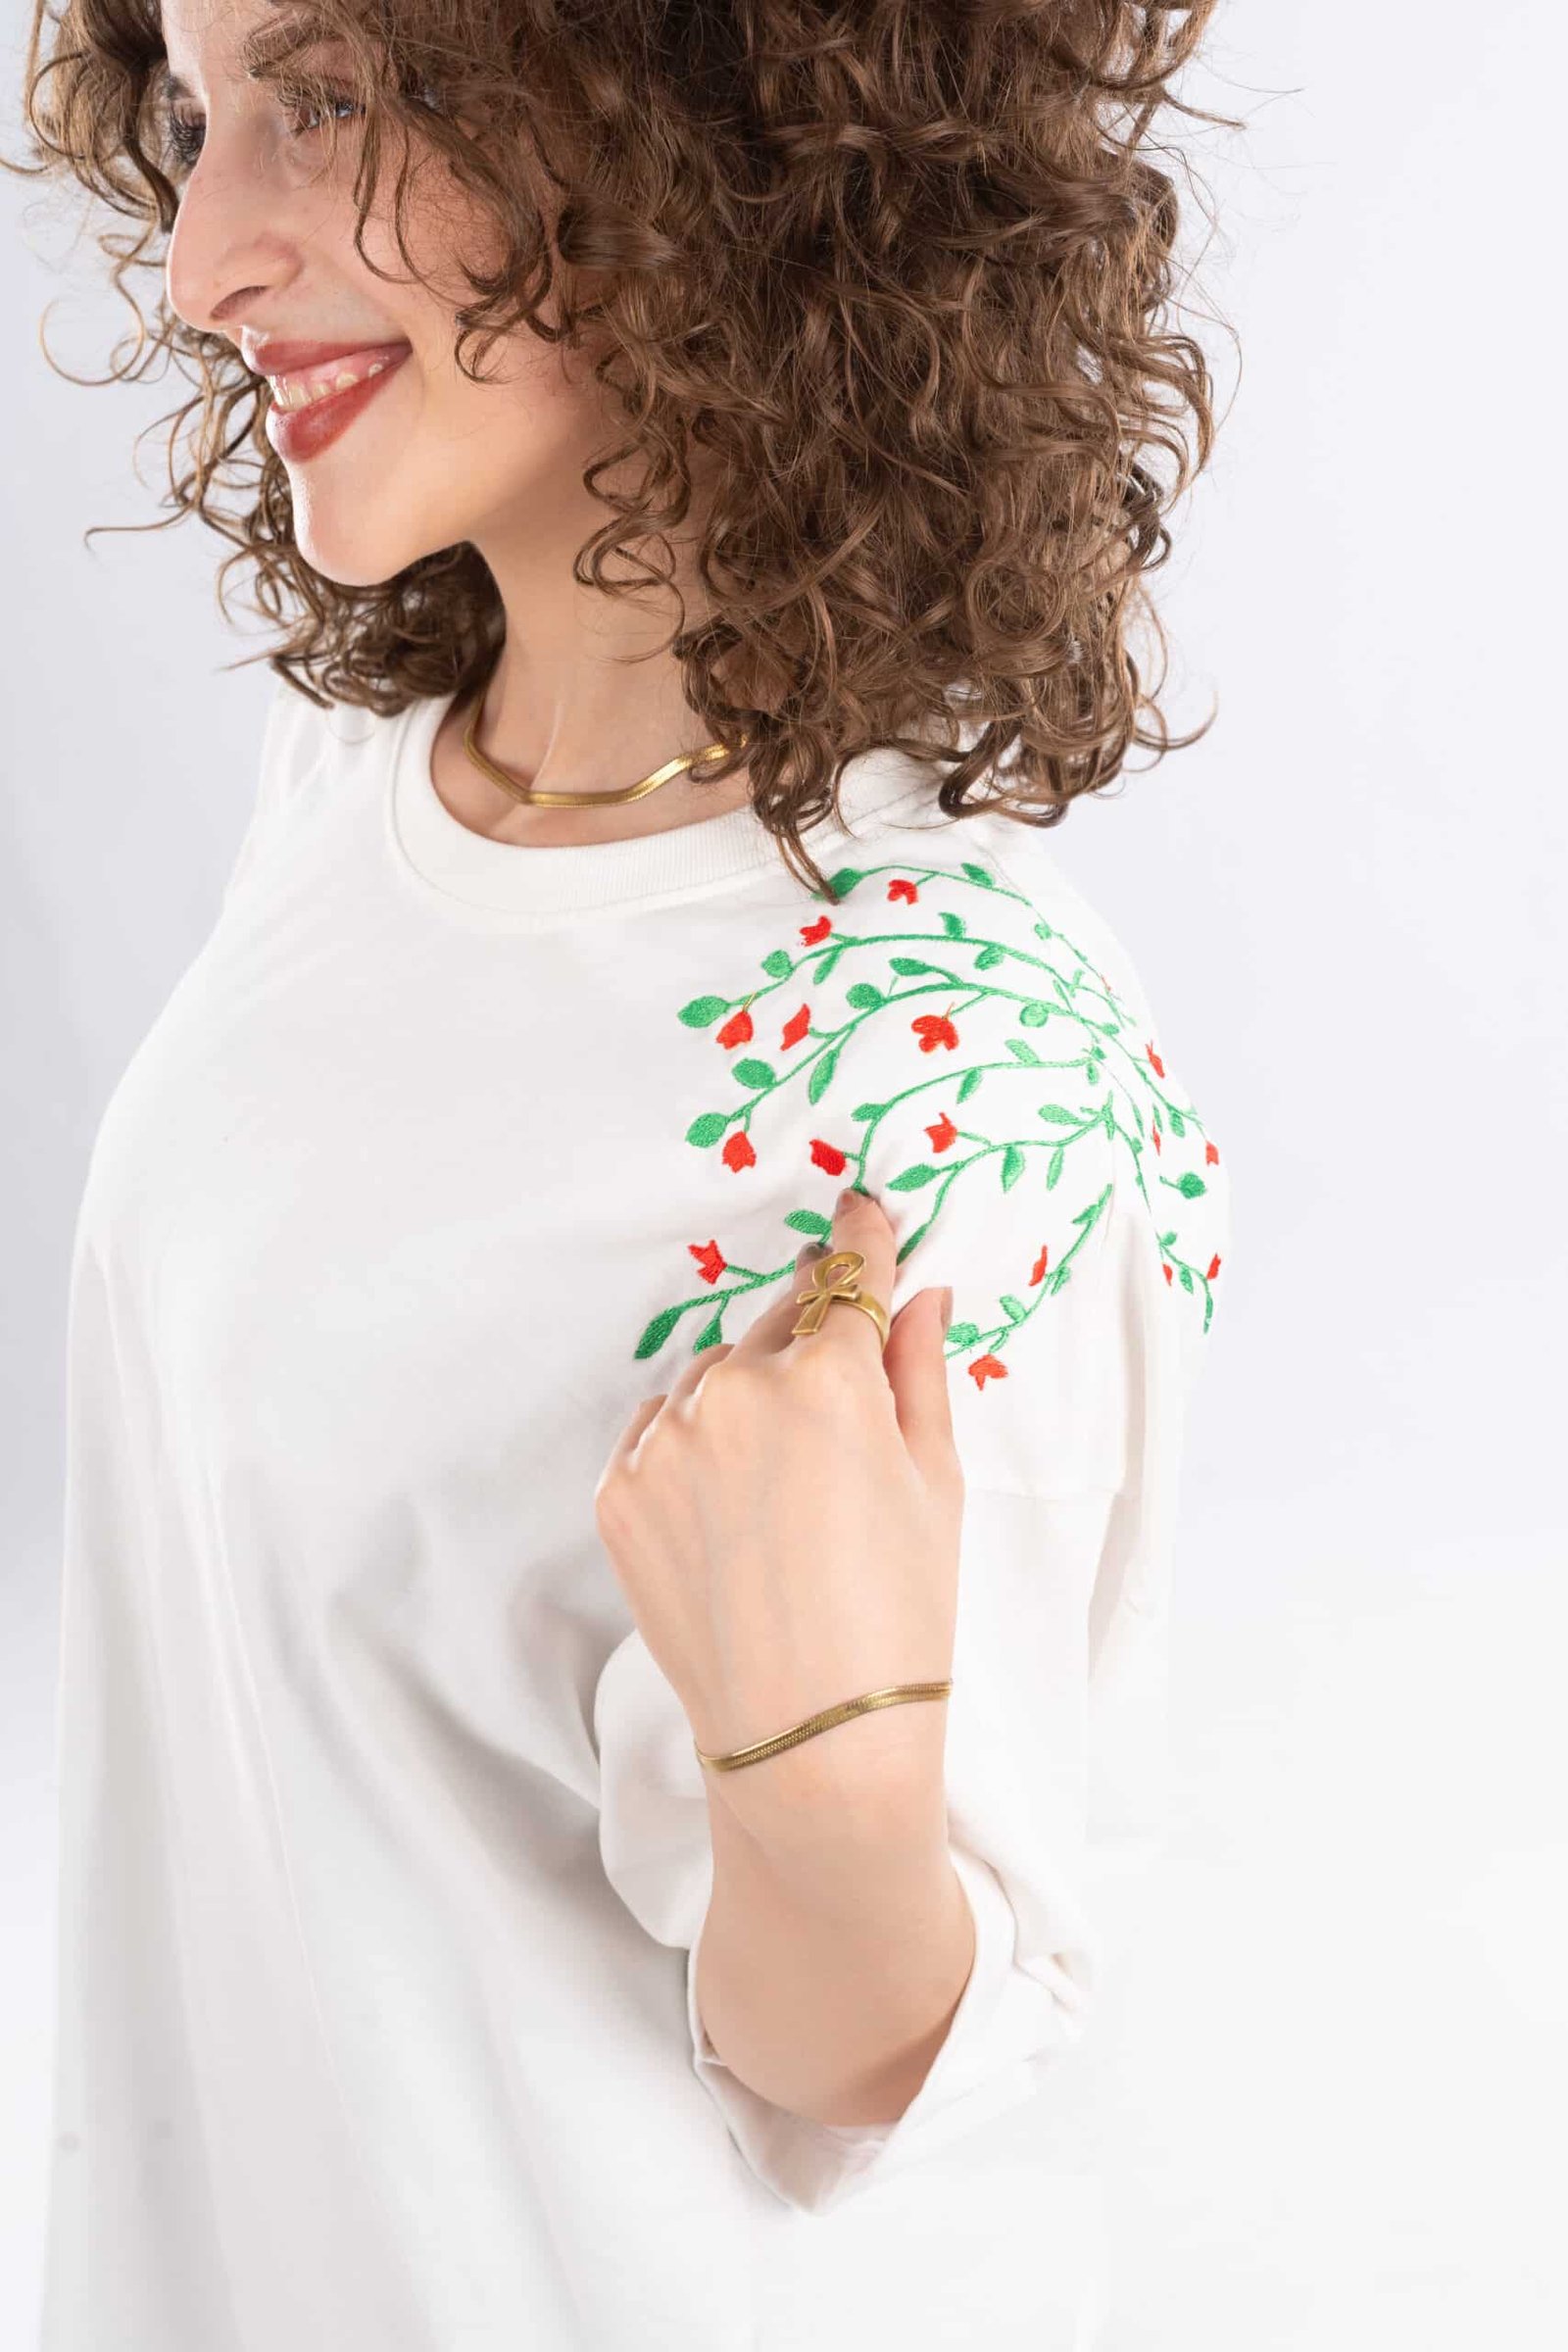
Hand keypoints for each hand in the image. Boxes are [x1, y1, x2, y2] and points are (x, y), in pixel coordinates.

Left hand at [593, 1187, 962, 1834]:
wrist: (811, 1740)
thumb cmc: (900, 1616)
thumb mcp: (937, 1484)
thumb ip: (921, 1371)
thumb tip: (919, 1295)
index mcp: (827, 1377)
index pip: (849, 1276)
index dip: (864, 1241)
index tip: (862, 1206)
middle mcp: (734, 1390)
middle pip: (778, 1322)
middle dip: (810, 1331)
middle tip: (838, 1371)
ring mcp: (664, 1441)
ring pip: (713, 1375)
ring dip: (747, 1391)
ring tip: (788, 1474)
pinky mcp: (617, 1491)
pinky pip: (659, 1430)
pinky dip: (692, 1442)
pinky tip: (734, 1500)